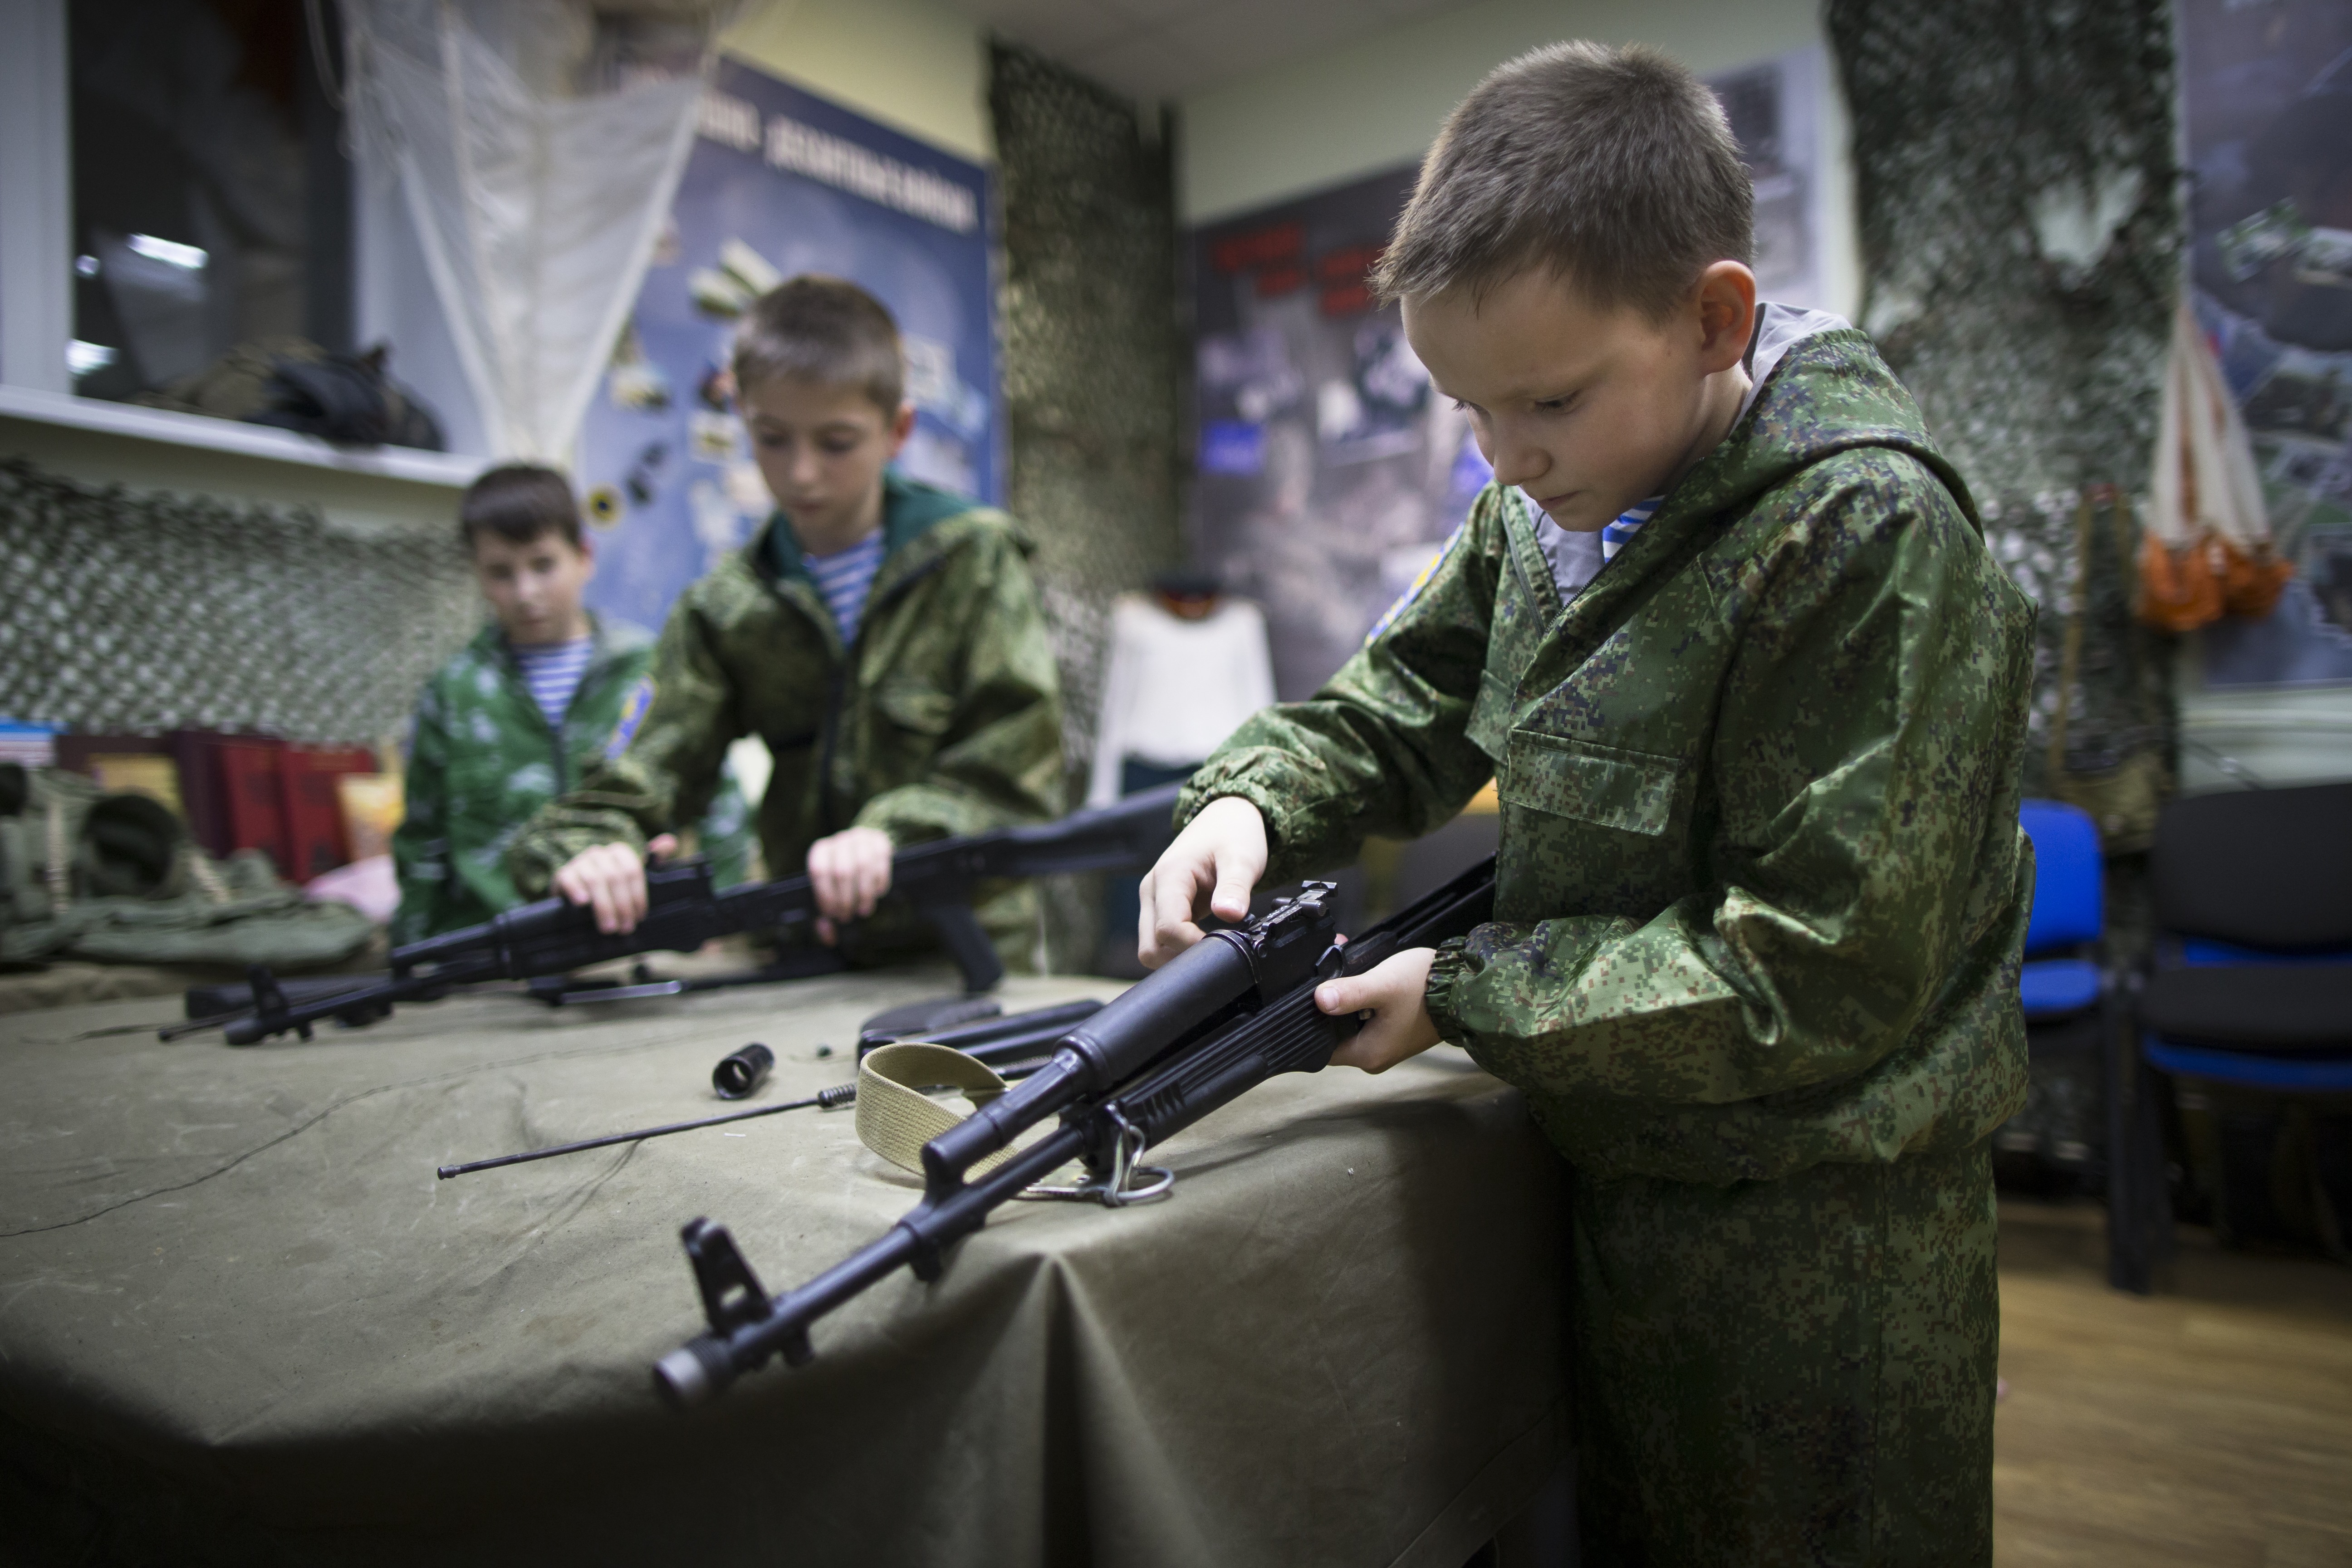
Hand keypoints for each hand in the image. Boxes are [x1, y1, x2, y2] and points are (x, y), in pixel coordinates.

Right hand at [554, 833, 677, 934]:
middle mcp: (600, 853)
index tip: (640, 917)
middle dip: (622, 906)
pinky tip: (583, 903)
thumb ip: (654, 863)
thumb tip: (670, 842)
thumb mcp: (633, 881)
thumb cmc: (611, 891)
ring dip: (604, 906)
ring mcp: (580, 861)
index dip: (638, 896)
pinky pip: (569, 879)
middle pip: (615, 877)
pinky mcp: (563, 873)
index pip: (633, 870)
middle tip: (625, 928)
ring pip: (595, 880)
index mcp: (620, 852)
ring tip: (609, 927)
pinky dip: (577, 891)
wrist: (577, 899)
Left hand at [808, 826, 893, 944]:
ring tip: (864, 910)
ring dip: (864, 893)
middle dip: (846, 899)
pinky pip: (882, 860)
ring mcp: (861, 838)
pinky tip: (878, 893)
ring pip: (864, 865)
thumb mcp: (829, 894)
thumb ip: (824, 916)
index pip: (819, 870)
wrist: (863, 852)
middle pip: (842, 871)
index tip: (832, 914)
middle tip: (848, 916)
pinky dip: (880, 880)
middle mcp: (839, 841)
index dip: (825, 894)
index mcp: (820, 851)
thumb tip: (827, 933)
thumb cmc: (841, 881)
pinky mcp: (880, 840)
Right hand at [1137, 795, 1267, 969]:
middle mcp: (1152, 891)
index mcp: (1168, 876)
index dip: (1193, 946)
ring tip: (1213, 943)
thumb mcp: (1242, 858)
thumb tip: (1229, 915)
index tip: (1221, 946)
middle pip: (1151, 946)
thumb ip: (1235, 887)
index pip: (1168, 929)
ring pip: (1152, 947)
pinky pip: (1161, 940)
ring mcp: (1153, 901)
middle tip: (1216, 950)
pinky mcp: (1160, 908)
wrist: (1226, 818)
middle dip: (1181, 956)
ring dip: (1179, 954)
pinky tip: (1205, 939)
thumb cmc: (1233, 834)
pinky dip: (1180, 947)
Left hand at [1316, 946, 1441, 1073]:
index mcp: (1367, 1054)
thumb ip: (1350, 993)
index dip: (1312, 1020)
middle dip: (1329, 1002)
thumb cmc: (1425, 988)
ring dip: (1345, 997)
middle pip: (1334, 1032)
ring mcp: (1386, 1044)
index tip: (1310, 993)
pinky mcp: (1394, 1030)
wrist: (1462, 985)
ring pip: (1349, 1021)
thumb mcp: (1383, 985)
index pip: (1320, 1045)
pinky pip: (1367, 1016)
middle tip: (1330, 973)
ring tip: (1345, 966)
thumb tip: (1319, 999)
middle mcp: (1374, 1056)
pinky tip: (1363, 974)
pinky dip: (1362, 998)